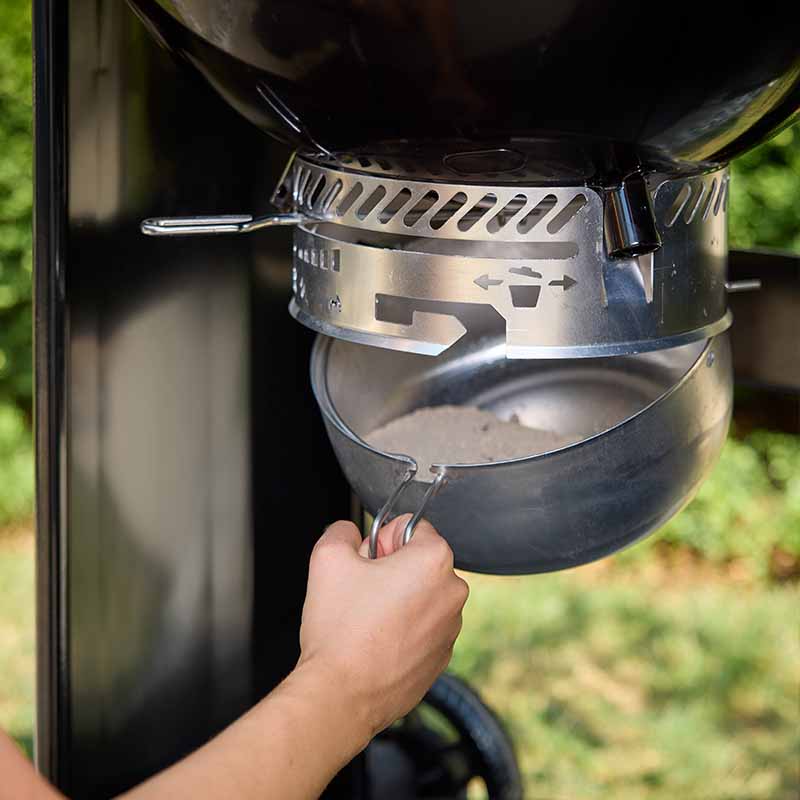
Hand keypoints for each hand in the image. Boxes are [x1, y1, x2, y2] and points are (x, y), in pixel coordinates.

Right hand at [297, 515, 468, 738]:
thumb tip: (349, 532)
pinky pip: (422, 628)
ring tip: (366, 621)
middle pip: (418, 562)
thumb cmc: (340, 630)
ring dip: (397, 600)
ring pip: (420, 595)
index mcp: (434, 560)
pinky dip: (402, 630)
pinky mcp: (441, 657)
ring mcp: (450, 629)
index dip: (381, 541)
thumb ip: (341, 531)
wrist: (341, 694)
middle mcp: (452, 593)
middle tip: (361, 592)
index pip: (410, 527)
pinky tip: (376, 642)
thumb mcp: (328, 558)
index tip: (367, 563)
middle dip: (390, 570)